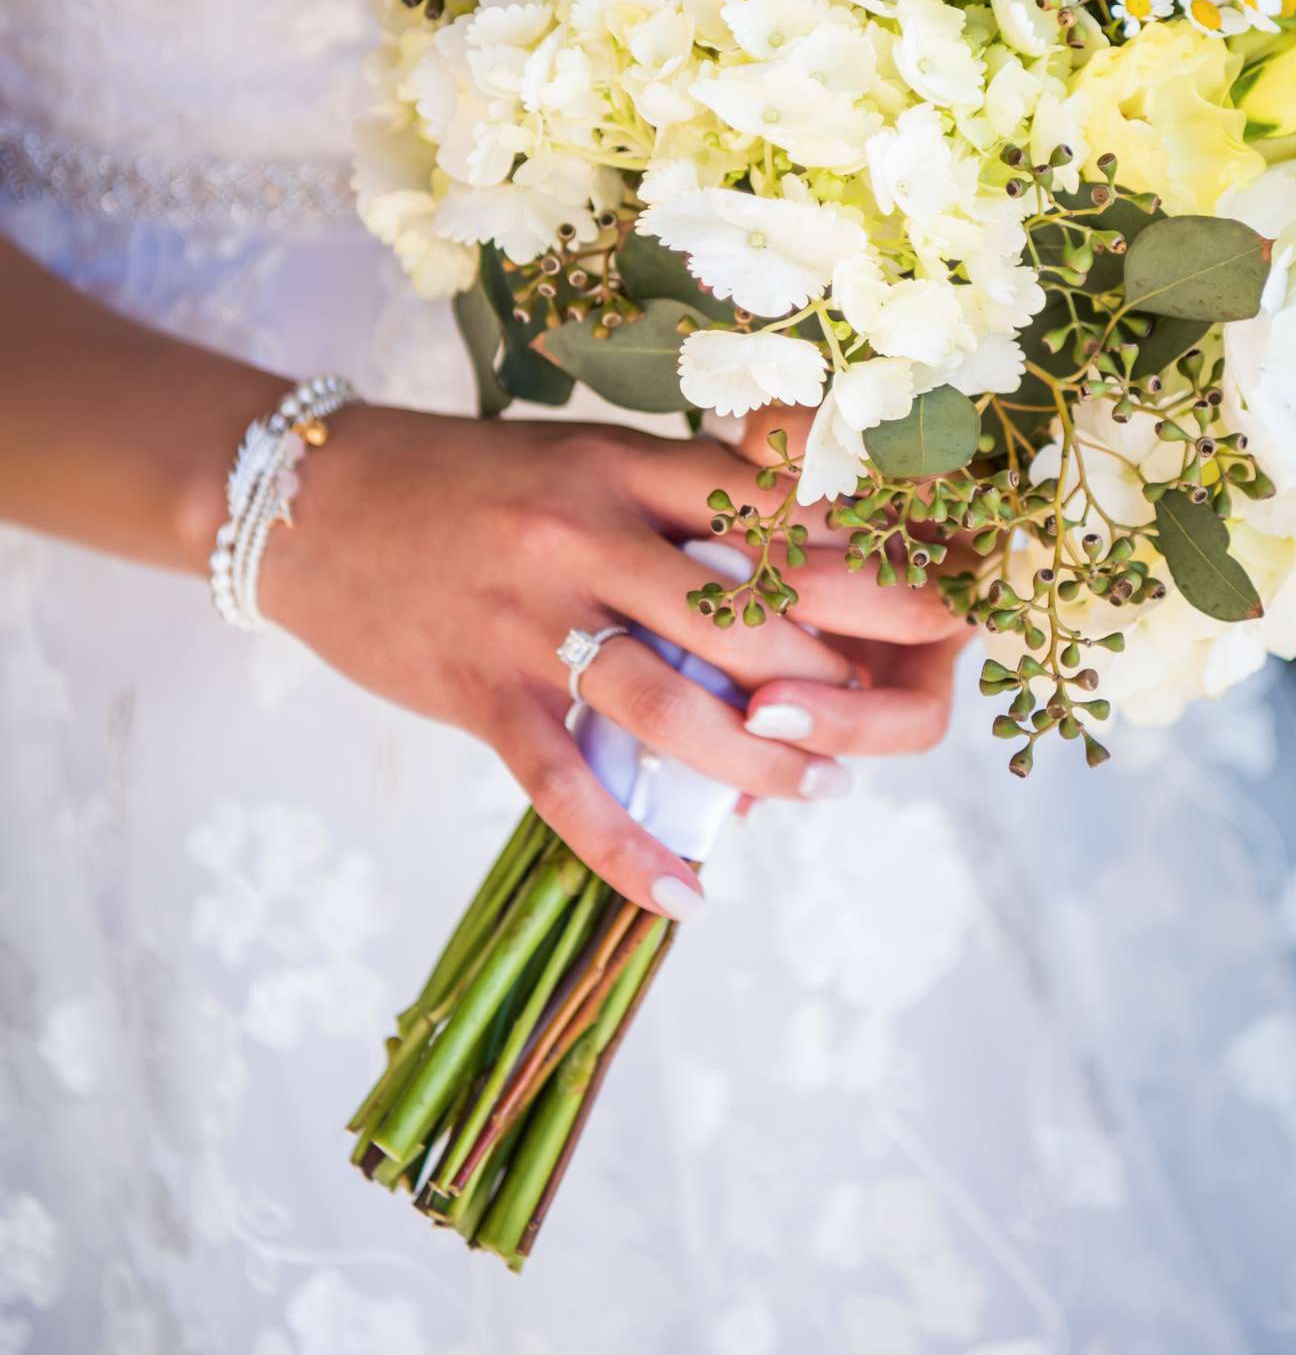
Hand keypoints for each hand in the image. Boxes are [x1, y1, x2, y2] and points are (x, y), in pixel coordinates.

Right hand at [262, 407, 961, 918]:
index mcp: (620, 465)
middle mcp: (584, 535)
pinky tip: (686, 896)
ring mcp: (530, 618)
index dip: (857, 564)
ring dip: (758, 760)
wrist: (310, 498)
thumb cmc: (460, 479)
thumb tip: (783, 568)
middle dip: (832, 672)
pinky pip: (565, 786)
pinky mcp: (477, 692)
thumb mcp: (577, 458)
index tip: (927, 601)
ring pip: (670, 704)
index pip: (767, 515)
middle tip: (887, 716)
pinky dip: (628, 849)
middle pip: (742, 612)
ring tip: (818, 789)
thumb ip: (671, 502)